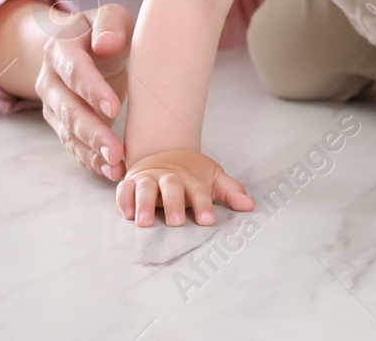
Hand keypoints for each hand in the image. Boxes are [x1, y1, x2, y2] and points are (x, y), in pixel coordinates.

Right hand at [35, 4, 131, 181]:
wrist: (81, 45)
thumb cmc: (104, 31)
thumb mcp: (110, 16)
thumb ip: (111, 24)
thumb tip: (107, 43)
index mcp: (60, 48)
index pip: (74, 71)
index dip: (91, 90)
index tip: (114, 108)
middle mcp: (50, 79)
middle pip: (68, 109)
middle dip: (92, 131)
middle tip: (116, 151)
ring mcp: (53, 105)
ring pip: (68, 133)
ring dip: (91, 152)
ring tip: (116, 167)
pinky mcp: (62, 125)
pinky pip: (73, 146)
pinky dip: (91, 161)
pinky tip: (110, 172)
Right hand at [116, 149, 253, 226]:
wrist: (163, 153)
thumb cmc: (190, 174)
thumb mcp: (213, 178)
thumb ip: (230, 191)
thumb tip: (250, 206)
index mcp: (190, 177)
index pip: (198, 190)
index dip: (204, 205)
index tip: (208, 221)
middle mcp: (168, 177)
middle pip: (171, 187)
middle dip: (173, 204)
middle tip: (176, 222)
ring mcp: (149, 178)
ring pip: (146, 188)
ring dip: (144, 203)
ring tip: (145, 222)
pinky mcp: (131, 182)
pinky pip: (125, 189)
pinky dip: (124, 200)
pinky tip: (127, 214)